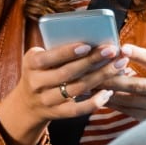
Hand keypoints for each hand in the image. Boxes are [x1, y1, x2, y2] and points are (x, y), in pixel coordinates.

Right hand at [0, 43, 127, 144]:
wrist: (27, 102)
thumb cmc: (42, 71)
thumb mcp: (42, 57)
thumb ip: (60, 48)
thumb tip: (89, 30)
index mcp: (32, 63)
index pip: (49, 57)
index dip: (68, 52)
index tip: (88, 45)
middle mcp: (36, 83)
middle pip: (67, 73)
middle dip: (92, 61)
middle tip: (112, 51)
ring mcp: (45, 100)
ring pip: (76, 89)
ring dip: (100, 77)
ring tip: (118, 66)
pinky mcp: (56, 114)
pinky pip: (77, 110)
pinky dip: (94, 102)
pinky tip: (109, 92)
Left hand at [100, 43, 145, 121]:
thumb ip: (145, 60)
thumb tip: (118, 50)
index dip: (137, 54)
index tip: (121, 48)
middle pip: (137, 84)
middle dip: (112, 79)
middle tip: (93, 72)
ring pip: (129, 100)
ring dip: (107, 93)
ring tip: (91, 85)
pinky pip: (127, 110)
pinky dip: (111, 103)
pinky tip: (99, 97)